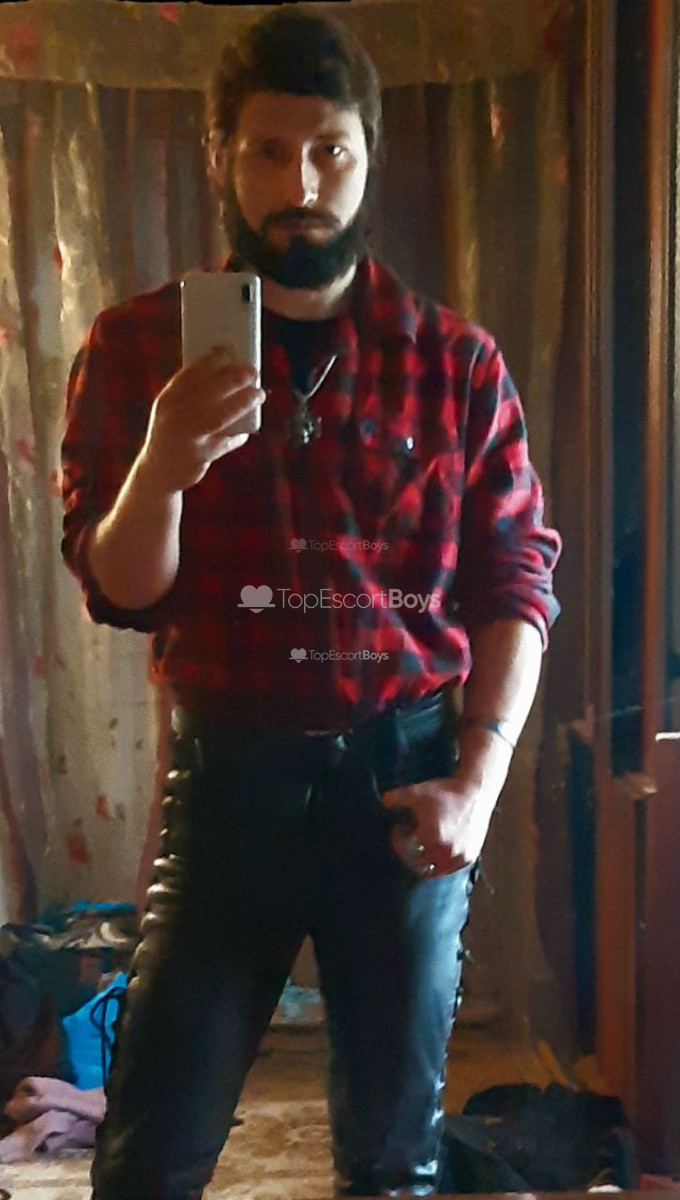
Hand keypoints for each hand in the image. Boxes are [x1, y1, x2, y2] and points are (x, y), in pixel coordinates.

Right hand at [140, 347, 265, 491]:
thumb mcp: (173, 411)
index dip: (209, 360)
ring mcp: (186, 437)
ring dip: (242, 403)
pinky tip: (246, 432)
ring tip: (259, 394)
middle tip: (252, 371)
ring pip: (218, 417)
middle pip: (207, 393)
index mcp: (167, 400)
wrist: (156, 473)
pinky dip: (237, 436)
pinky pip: (224, 442)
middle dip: (232, 379)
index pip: (189, 374)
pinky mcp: (199, 456)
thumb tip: (229, 375)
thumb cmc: (172, 434)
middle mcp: (174, 416)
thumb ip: (193, 395)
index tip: (228, 350)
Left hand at [380, 777, 495, 877]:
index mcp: (431, 838)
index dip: (398, 839)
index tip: (400, 828)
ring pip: (434, 869)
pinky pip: (449, 869)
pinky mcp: (469, 858)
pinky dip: (440, 862)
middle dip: (410, 850)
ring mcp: (458, 857)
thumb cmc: (445, 793)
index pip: (405, 850)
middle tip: (411, 837)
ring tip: (424, 844)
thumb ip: (396, 798)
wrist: (475, 793)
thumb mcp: (416, 792)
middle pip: (417, 862)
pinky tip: (438, 846)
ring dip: (425, 860)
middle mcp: (445, 851)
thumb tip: (382, 803)